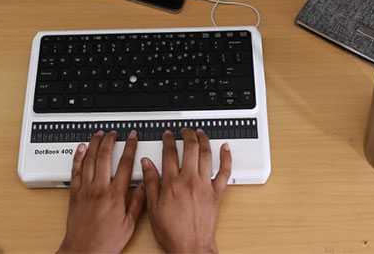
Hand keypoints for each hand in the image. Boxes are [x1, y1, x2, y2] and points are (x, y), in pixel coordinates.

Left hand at [58, 130, 144, 253]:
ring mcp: (85, 189)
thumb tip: (143, 185)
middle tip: (114, 132)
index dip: (130, 147)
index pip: (125, 164)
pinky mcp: (74, 193)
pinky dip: (78, 157)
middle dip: (110, 140)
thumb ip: (137, 202)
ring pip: (89, 159)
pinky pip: (75, 170)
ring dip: (94, 144)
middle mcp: (99, 188)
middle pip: (105, 156)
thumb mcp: (129, 224)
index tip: (133, 138)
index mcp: (116, 195)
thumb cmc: (106, 241)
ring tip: (99, 134)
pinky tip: (81, 148)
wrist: (84, 250)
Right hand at [141, 128, 232, 253]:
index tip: (168, 134)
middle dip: (187, 135)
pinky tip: (225, 148)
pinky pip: (225, 172)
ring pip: (206, 155)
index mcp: (172, 183)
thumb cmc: (172, 231)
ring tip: (200, 133)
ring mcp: (205, 185)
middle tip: (184, 130)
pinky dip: (226, 158)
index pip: (169, 154)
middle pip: (190, 149)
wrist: (191, 246)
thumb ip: (150, 183)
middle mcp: (190, 180)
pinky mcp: (217, 193)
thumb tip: (146, 164)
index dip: (168, 140)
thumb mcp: (153, 207)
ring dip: (203, 140)